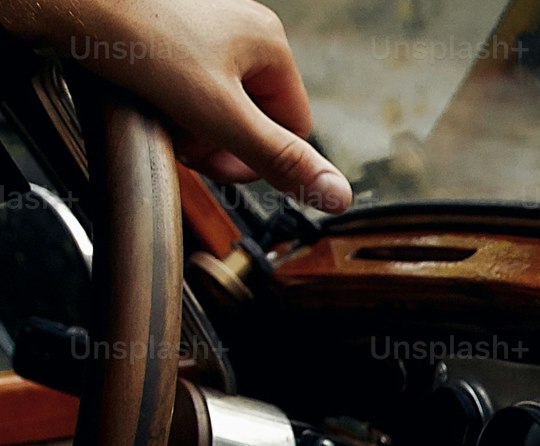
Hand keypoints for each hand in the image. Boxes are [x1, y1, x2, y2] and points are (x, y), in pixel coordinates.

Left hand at [7, 0, 349, 211]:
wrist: (65, 1)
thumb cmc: (134, 37)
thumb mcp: (217, 115)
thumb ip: (278, 158)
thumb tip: (336, 193)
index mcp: (268, 43)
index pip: (293, 127)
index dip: (257, 156)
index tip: (218, 161)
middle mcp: (241, 27)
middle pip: (252, 114)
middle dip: (218, 139)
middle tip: (184, 141)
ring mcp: (202, 26)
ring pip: (215, 100)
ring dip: (191, 122)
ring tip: (159, 114)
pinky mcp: (166, 29)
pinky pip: (183, 80)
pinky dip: (166, 98)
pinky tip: (143, 95)